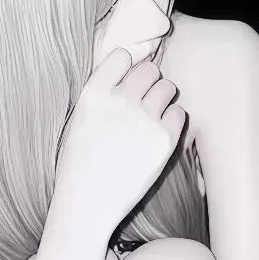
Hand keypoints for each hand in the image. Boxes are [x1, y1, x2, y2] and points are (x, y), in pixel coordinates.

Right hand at [54, 48, 185, 234]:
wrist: (88, 204)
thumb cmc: (79, 166)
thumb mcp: (78, 121)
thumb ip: (102, 97)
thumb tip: (127, 78)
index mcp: (94, 94)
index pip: (122, 55)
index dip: (127, 67)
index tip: (126, 82)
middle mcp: (120, 101)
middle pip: (150, 69)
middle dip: (149, 81)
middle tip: (143, 102)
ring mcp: (144, 119)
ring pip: (168, 87)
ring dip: (163, 98)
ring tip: (153, 117)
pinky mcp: (164, 140)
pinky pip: (180, 112)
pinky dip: (173, 119)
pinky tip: (159, 133)